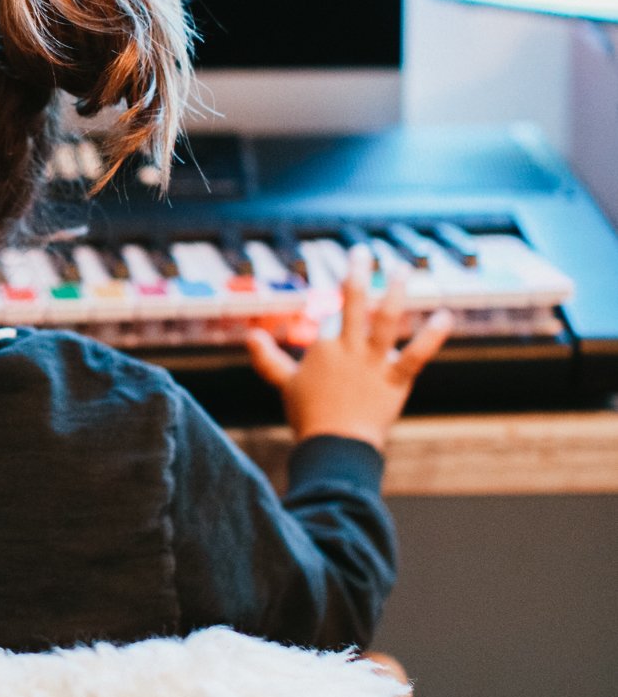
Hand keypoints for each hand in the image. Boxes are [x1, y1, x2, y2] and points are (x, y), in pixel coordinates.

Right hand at [243, 245, 451, 450]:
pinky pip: (416, 354)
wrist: (335, 445)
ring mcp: (374, 362)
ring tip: (404, 269)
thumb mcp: (285, 383)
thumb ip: (268, 358)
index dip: (337, 296)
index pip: (334, 314)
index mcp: (324, 347)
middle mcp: (349, 348)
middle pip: (355, 301)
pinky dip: (433, 335)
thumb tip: (250, 336)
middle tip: (364, 250)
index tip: (347, 274)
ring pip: (386, 319)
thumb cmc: (309, 415)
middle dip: (359, 272)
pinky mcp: (395, 379)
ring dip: (396, 291)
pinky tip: (445, 315)